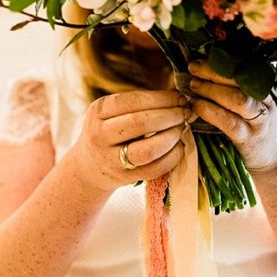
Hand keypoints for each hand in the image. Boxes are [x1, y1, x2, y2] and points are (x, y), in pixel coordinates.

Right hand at [68, 90, 195, 191]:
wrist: (89, 166)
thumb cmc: (110, 131)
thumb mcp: (112, 112)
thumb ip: (140, 104)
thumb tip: (181, 98)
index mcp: (98, 111)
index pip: (133, 101)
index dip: (162, 98)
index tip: (181, 98)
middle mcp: (100, 135)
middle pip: (140, 123)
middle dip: (170, 116)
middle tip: (186, 113)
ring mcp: (111, 159)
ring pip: (148, 150)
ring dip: (172, 137)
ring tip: (183, 128)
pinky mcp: (123, 178)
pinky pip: (154, 169)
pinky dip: (172, 157)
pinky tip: (179, 146)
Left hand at [186, 60, 276, 173]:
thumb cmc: (258, 127)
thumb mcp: (255, 103)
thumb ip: (238, 88)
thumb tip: (206, 70)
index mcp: (266, 88)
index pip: (246, 66)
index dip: (224, 60)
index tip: (203, 56)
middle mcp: (266, 101)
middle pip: (242, 79)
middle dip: (214, 70)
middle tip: (193, 67)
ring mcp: (260, 120)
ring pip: (237, 99)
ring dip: (211, 90)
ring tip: (193, 86)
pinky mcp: (250, 139)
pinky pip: (228, 122)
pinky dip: (210, 111)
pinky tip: (196, 106)